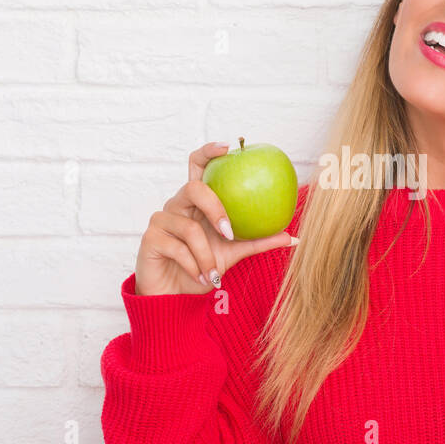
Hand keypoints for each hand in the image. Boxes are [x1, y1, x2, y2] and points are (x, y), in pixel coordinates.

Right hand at [134, 141, 298, 295]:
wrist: (177, 296)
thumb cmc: (203, 268)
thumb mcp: (235, 253)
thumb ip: (259, 241)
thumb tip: (294, 238)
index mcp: (197, 202)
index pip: (198, 166)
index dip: (209, 151)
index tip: (228, 147)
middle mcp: (178, 204)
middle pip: (194, 188)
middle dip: (215, 208)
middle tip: (229, 232)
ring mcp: (162, 219)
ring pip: (189, 228)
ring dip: (206, 255)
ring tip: (213, 273)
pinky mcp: (150, 238)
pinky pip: (177, 247)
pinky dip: (193, 265)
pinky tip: (200, 277)